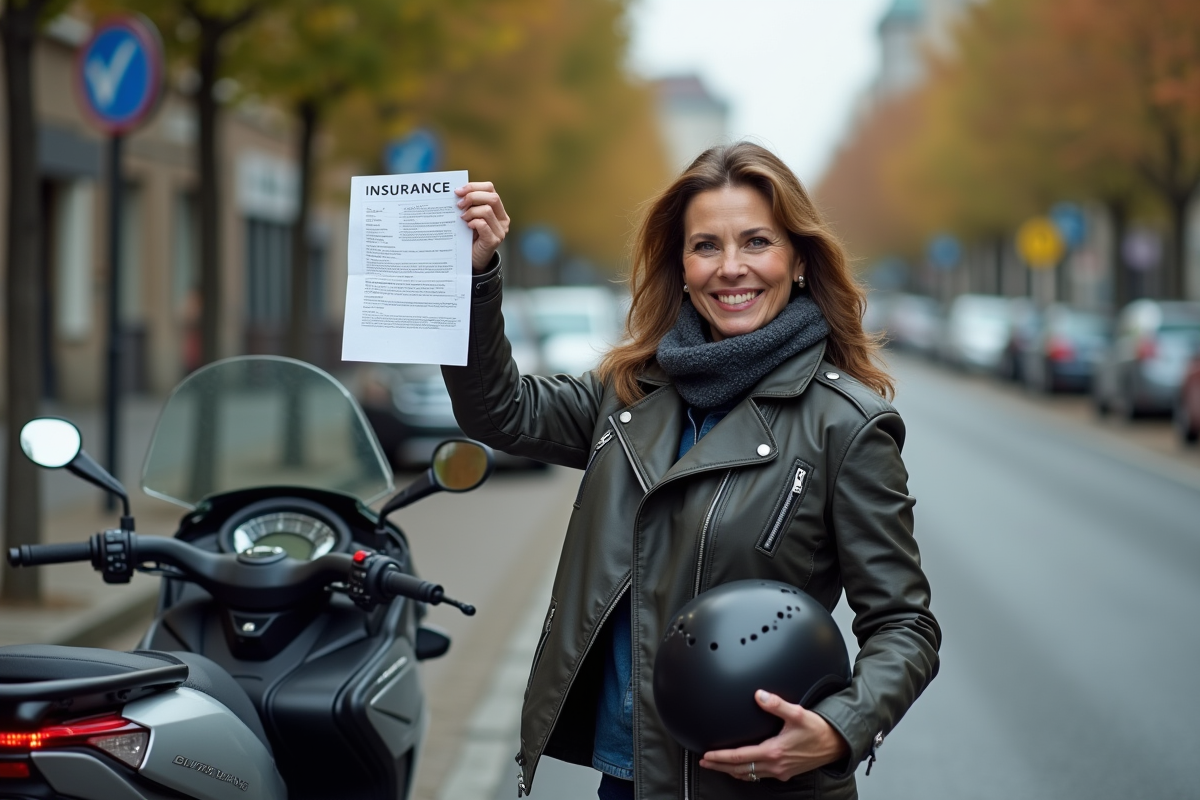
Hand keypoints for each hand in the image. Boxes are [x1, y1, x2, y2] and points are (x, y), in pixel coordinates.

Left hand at [455, 181, 509, 272]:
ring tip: (462, 218)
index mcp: (498, 210)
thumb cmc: (470, 237)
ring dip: (471, 212)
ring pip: (487, 210)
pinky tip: (467, 226)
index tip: (458, 191)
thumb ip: (469, 205)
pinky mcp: (493, 241)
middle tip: (459, 204)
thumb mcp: (471, 217)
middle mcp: (503, 219)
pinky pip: (483, 225)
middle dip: (472, 197)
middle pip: (492, 197)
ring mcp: (500, 231)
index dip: (474, 187)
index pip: (490, 189)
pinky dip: (473, 223)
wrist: (472, 260)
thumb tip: (457, 192)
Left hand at [699, 690, 849, 782]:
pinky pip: (760, 776)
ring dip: (731, 770)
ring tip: (718, 766)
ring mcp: (780, 772)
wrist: (836, 745)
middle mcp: (775, 765)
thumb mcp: (798, 714)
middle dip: (720, 766)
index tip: (707, 754)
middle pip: (740, 769)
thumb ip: (777, 704)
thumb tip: (760, 695)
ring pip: (749, 774)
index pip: (740, 757)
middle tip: (704, 762)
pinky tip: (742, 769)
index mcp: (774, 751)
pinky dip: (746, 773)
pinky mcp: (785, 773)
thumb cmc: (819, 730)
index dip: (721, 756)